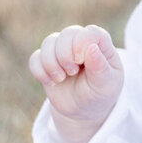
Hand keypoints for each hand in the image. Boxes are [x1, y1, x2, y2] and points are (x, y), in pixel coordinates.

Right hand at [28, 24, 124, 142]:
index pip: (90, 32)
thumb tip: (91, 47)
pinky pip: (35, 58)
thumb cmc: (100, 94)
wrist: (84, 110)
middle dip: (65, 54)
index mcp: (101, 45)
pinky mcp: (47, 63)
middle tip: (72, 72)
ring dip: (51, 62)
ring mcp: (62, 51)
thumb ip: (100, 67)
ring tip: (61, 79)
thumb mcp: (106, 85)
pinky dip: (39, 71)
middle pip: (67, 34)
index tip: (80, 62)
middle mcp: (80, 43)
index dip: (81, 44)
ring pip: (49, 42)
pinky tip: (50, 82)